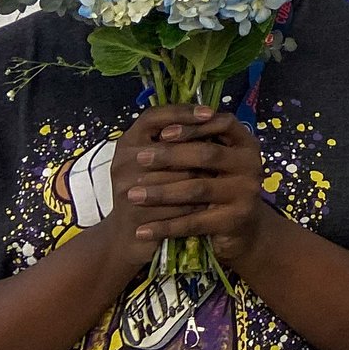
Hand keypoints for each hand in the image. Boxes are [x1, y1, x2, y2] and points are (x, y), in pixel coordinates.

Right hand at [77, 104, 208, 285]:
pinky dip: (197, 206)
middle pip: (171, 147)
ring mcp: (126, 189)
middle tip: (225, 150)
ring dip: (204, 180)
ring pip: (179, 178)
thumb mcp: (157, 162)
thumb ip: (176, 140)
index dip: (182, 112)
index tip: (209, 112)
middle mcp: (122, 162)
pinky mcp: (136, 215)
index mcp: (127, 143)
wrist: (129, 238)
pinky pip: (178, 207)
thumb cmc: (150, 192)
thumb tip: (214, 116)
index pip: (152, 116)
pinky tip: (211, 205)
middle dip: (200, 150)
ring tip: (223, 178)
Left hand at [122, 108, 276, 265]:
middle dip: (170, 155)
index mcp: (246, 144)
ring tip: (133, 195)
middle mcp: (252, 164)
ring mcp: (246, 193)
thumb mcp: (215, 163)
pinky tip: (142, 230)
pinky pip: (193, 222)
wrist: (243, 231)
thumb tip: (159, 131)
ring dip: (161, 192)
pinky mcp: (235, 220)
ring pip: (197, 188)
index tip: (163, 132)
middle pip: (208, 154)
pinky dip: (165, 227)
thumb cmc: (220, 188)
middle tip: (138, 158)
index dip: (194, 126)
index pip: (224, 123)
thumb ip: (198, 144)